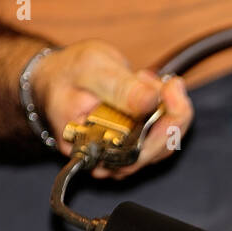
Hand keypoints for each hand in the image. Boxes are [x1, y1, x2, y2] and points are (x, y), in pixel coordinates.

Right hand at [31, 39, 193, 177]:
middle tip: (168, 82)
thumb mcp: (90, 69)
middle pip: (159, 150)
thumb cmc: (68, 75)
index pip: (139, 149)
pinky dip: (167, 113)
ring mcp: (123, 158)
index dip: (164, 121)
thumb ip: (120, 87)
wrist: (59, 80)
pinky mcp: (135, 150)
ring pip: (165, 144)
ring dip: (169, 110)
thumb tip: (150, 100)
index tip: (171, 88)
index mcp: (91, 148)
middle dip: (172, 111)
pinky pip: (163, 138)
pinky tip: (151, 92)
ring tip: (147, 82)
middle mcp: (108, 161)